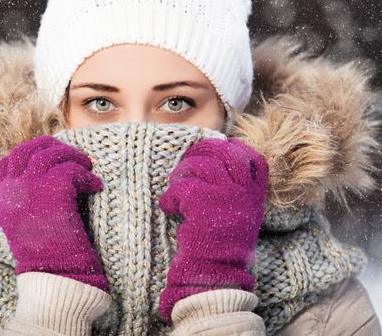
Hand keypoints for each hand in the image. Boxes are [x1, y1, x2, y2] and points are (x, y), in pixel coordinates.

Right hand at [0, 135, 108, 291]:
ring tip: (88, 168)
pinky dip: (87, 176)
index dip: (32, 151)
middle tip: (73, 155)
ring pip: (50, 155)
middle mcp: (13, 192)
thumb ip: (29, 200)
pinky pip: (71, 171)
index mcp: (4, 200)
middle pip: (29, 150)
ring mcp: (31, 191)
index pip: (9, 160)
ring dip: (73, 157)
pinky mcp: (54, 195)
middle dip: (53, 146)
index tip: (52, 154)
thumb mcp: (27, 224)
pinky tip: (96, 186)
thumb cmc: (48, 254)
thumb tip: (49, 176)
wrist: (55, 278)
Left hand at [157, 137, 268, 323]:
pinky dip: (169, 197)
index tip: (214, 153)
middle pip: (222, 152)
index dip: (232, 149)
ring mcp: (225, 196)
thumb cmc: (221, 244)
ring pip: (199, 165)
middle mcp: (244, 192)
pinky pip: (180, 187)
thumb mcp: (239, 214)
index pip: (252, 158)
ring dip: (180, 174)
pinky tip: (169, 208)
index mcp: (254, 194)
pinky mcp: (203, 204)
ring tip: (175, 189)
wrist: (215, 273)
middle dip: (200, 152)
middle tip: (187, 162)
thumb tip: (214, 161)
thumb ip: (234, 190)